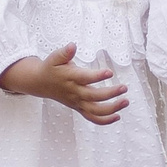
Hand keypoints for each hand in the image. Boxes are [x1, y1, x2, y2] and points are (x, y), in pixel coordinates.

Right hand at [0, 44, 127, 124]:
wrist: (40, 83)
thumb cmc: (51, 68)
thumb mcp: (55, 57)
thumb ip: (65, 52)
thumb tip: (72, 45)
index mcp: (70, 78)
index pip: (85, 78)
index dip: (97, 76)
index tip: (109, 72)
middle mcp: (74, 92)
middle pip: (94, 96)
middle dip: (110, 93)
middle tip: (124, 88)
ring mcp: (77, 102)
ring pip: (95, 111)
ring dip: (111, 109)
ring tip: (125, 101)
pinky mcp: (78, 108)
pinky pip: (92, 118)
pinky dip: (104, 120)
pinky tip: (117, 116)